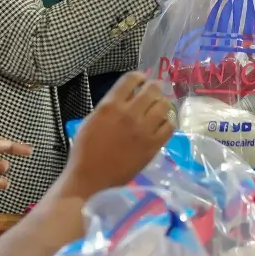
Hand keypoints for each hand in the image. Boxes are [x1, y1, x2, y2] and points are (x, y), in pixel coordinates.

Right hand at [63, 72, 174, 193]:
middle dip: (154, 88)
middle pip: (152, 89)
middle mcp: (129, 113)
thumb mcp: (91, 120)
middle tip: (153, 92)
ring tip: (158, 108)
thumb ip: (109, 106)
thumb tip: (126, 97)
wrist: (90, 178)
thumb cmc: (85, 150)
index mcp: (111, 105)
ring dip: (162, 104)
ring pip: (164, 106)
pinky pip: (169, 127)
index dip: (139, 76)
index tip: (142, 80)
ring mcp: (144, 129)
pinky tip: (162, 125)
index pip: (131, 79)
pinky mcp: (153, 145)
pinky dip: (167, 123)